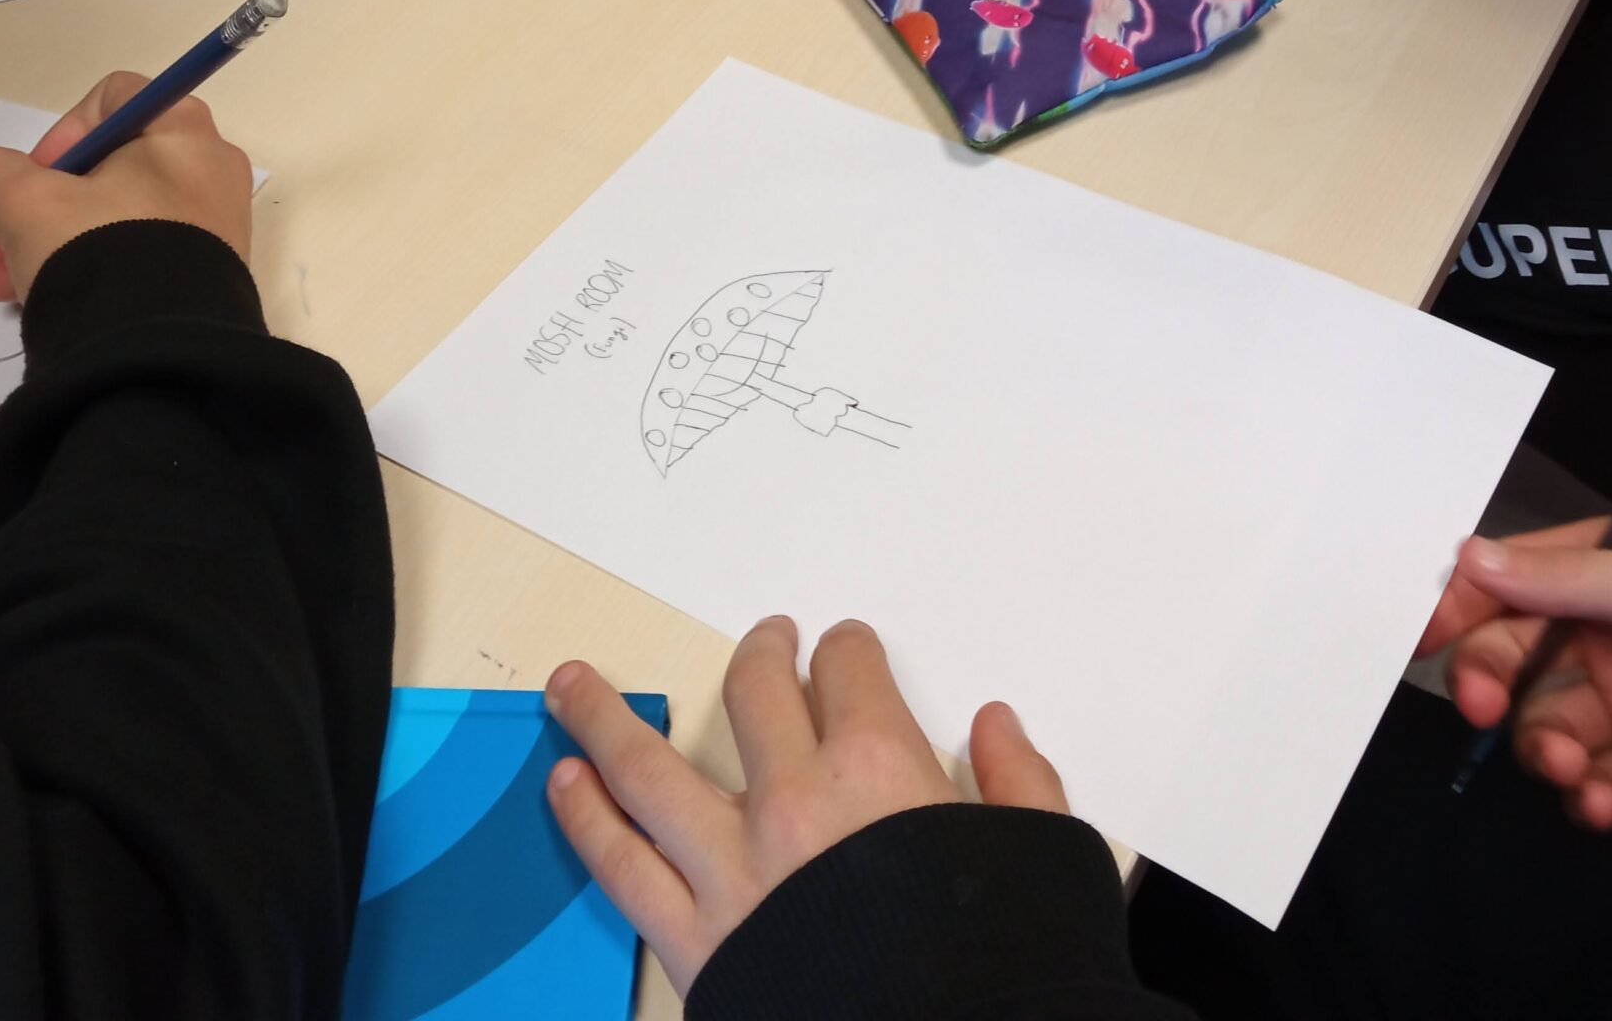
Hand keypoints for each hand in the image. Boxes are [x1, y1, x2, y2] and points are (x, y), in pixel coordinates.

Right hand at [0, 71, 254, 303]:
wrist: (157, 352)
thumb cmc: (99, 251)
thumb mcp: (26, 203)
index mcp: (182, 131)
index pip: (111, 100)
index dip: (59, 134)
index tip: (30, 178)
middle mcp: (209, 170)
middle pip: (105, 168)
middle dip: (37, 207)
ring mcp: (213, 226)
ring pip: (112, 219)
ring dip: (48, 244)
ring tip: (1, 286)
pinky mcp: (206, 276)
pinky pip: (138, 256)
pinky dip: (90, 270)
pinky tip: (40, 303)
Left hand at [544, 616, 1075, 997]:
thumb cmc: (1004, 969)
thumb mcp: (1046, 860)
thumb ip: (1018, 783)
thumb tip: (993, 725)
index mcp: (880, 770)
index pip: (850, 674)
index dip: (847, 650)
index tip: (844, 647)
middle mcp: (795, 803)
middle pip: (753, 693)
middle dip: (758, 654)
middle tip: (762, 641)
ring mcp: (733, 870)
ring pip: (647, 769)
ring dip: (602, 718)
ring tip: (569, 685)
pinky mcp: (695, 940)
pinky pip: (622, 866)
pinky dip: (586, 820)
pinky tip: (565, 785)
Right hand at [1417, 518, 1611, 827]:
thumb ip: (1564, 581)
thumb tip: (1466, 558)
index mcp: (1600, 577)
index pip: (1509, 586)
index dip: (1461, 608)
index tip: (1422, 639)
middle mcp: (1600, 637)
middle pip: (1514, 662)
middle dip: (1492, 685)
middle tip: (1485, 708)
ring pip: (1547, 728)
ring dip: (1543, 748)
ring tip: (1570, 767)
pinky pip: (1595, 785)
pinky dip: (1587, 798)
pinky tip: (1600, 802)